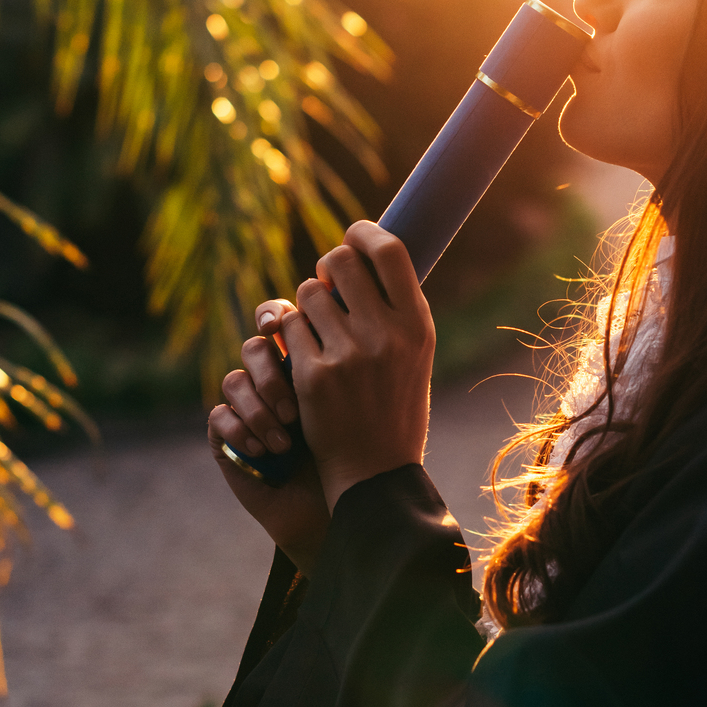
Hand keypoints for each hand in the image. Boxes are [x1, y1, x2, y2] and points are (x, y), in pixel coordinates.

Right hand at [208, 313, 329, 572]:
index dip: (273, 315)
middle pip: (255, 347)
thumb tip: (347, 313)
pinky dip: (240, 430)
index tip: (279, 326)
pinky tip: (264, 452)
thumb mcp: (359, 398)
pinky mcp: (226, 435)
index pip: (280, 320)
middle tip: (294, 410)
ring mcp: (248, 405)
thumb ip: (349, 356)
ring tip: (285, 441)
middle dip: (271, 375)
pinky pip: (218, 415)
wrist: (339, 505)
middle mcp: (273, 378)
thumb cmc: (355, 452)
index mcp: (305, 360)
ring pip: (235, 380)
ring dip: (259, 410)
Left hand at [277, 219, 434, 510]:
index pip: (390, 250)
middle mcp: (387, 335)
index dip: (363, 233)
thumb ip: (396, 309)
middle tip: (327, 287)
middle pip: (339, 260)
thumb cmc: (395, 409)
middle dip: (326, 268)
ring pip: (306, 292)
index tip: (352, 236)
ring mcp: (349, 355)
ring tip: (316, 330)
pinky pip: (288, 327)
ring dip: (305, 304)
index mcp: (418, 325)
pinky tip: (301, 355)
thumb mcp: (415, 356)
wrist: (376, 473)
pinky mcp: (314, 376)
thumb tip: (366, 255)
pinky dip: (290, 335)